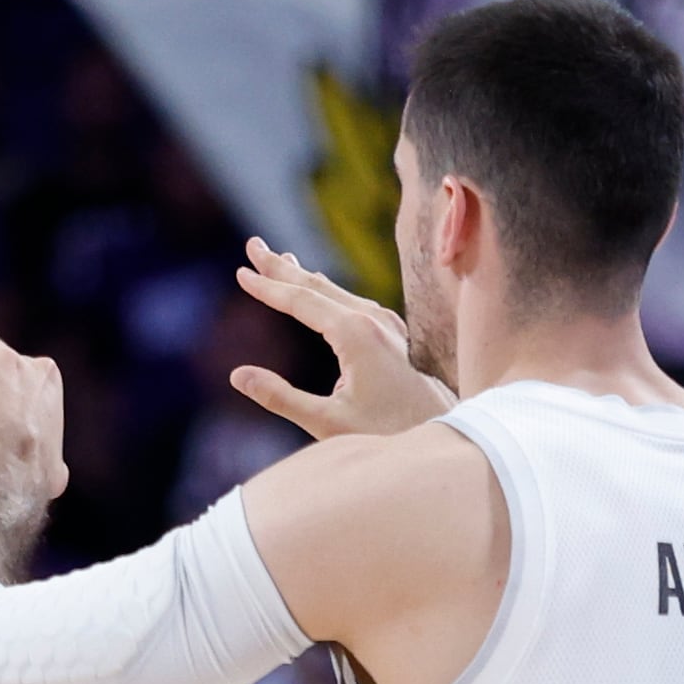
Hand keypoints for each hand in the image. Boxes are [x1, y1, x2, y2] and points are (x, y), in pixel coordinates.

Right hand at [228, 238, 448, 438]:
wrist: (445, 437)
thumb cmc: (388, 435)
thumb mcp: (328, 423)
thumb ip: (280, 398)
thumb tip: (238, 376)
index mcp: (355, 334)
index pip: (301, 301)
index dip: (268, 287)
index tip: (241, 273)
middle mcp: (374, 321)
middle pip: (318, 285)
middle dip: (282, 266)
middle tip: (253, 246)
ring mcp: (391, 326)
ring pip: (339, 292)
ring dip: (306, 277)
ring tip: (284, 262)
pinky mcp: (399, 338)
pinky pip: (356, 303)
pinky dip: (330, 293)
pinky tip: (325, 294)